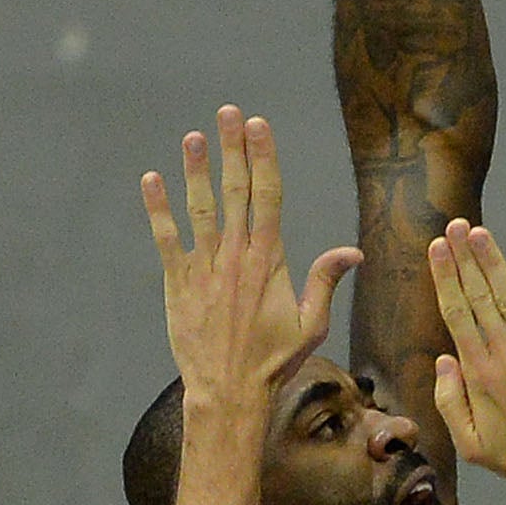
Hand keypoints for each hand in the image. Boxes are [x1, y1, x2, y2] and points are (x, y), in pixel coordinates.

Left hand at [142, 109, 359, 409]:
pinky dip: (158, 209)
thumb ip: (324, 281)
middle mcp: (236, 256)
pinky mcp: (178, 282)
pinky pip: (166, 238)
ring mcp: (204, 267)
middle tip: (229, 113)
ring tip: (193, 138)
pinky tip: (152, 181)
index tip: (259, 125)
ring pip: (200, 208)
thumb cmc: (274, 361)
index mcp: (270, 260)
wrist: (229, 391)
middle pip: (235, 190)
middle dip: (233, 149)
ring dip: (196, 170)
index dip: (263, 157)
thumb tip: (352, 252)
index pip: (268, 196)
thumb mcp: (311, 324)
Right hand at [427, 221, 505, 491]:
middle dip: (464, 259)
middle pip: (480, 298)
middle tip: (453, 225)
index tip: (436, 249)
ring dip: (493, 263)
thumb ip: (449, 399)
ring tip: (478, 233)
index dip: (446, 278)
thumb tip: (445, 357)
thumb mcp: (467, 440)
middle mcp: (505, 358)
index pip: (456, 314)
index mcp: (478, 375)